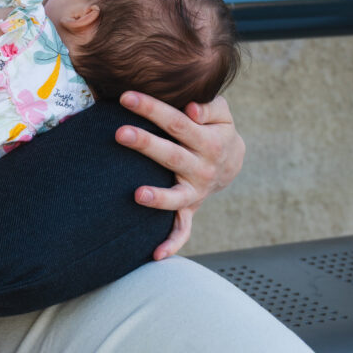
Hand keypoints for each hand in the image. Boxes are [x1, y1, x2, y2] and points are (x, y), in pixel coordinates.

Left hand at [114, 92, 243, 260]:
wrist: (231, 159)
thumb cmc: (216, 128)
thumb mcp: (221, 113)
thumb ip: (209, 107)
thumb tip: (191, 109)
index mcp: (209, 141)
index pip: (177, 123)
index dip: (152, 108)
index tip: (126, 97)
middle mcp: (203, 169)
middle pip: (172, 156)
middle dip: (146, 144)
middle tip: (121, 132)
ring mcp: (196, 192)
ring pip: (176, 197)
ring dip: (158, 197)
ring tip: (137, 195)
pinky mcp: (190, 208)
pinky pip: (183, 230)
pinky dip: (172, 243)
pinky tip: (156, 255)